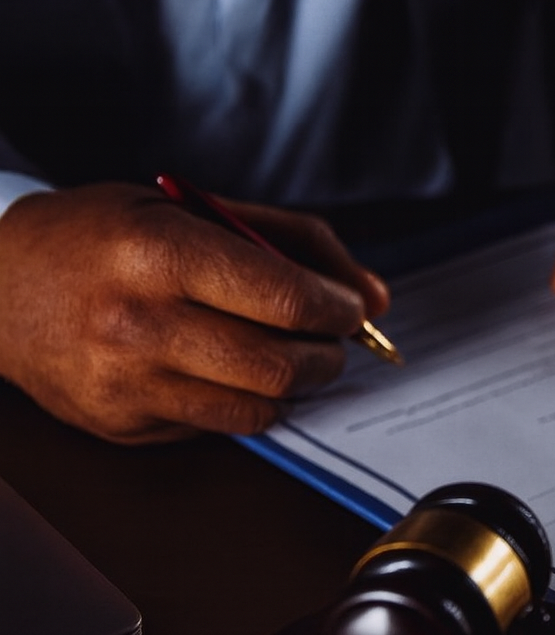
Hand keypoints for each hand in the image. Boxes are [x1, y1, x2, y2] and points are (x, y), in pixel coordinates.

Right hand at [0, 182, 388, 443]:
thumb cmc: (101, 237)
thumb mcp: (190, 208)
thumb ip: (291, 241)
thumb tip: (372, 297)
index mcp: (159, 253)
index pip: (285, 299)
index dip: (337, 309)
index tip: (350, 307)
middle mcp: (139, 323)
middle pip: (280, 364)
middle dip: (328, 354)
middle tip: (329, 339)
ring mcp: (127, 383)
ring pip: (258, 407)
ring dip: (295, 385)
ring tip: (287, 355)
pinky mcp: (122, 425)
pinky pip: (218, 426)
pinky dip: (245, 402)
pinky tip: (230, 372)